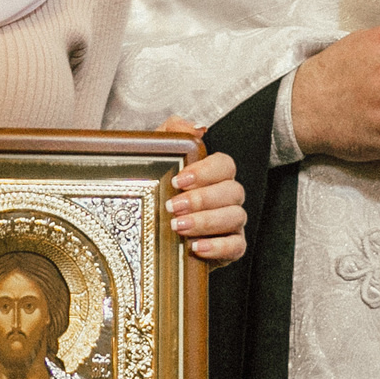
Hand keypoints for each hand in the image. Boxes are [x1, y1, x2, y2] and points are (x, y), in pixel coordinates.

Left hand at [161, 116, 246, 262]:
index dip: (206, 172)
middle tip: (172, 207)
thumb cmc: (152, 193)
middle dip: (202, 199)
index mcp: (213, 175)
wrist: (142, 232)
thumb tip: (198, 129)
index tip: (178, 181)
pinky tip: (196, 247)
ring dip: (207, 221)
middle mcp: (227, 197)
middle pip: (233, 191)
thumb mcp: (153, 158)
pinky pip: (237, 247)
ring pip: (236, 216)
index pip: (225, 165)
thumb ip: (172, 132)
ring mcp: (232, 223)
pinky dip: (218, 246)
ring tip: (178, 227)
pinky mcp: (230, 249)